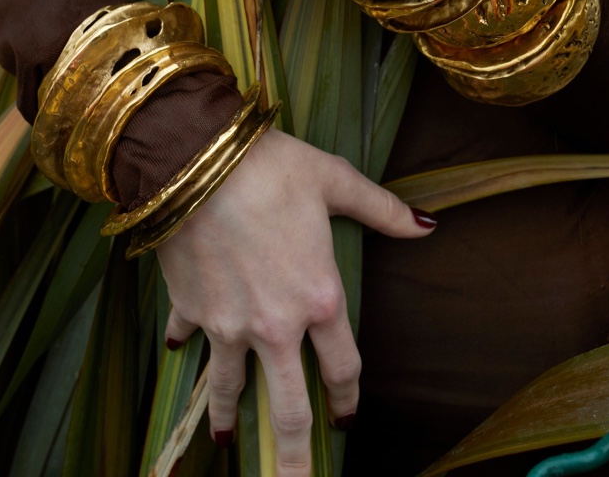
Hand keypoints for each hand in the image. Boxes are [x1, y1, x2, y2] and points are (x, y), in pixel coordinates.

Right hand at [156, 127, 435, 474]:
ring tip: (227, 443)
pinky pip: (187, 339)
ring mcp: (227, 325)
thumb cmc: (273, 168)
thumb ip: (382, 210)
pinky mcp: (188, 309)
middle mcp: (275, 326)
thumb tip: (427, 225)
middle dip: (293, 457)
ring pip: (229, 389)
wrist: (197, 161)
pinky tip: (180, 351)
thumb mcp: (335, 181)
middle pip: (287, 409)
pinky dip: (184, 346)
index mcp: (319, 298)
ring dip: (228, 418)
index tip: (347, 418)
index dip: (348, 396)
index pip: (343, 367)